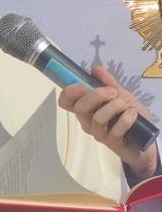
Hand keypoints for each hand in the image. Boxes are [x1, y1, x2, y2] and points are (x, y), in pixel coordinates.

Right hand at [58, 65, 158, 180]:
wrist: (145, 140)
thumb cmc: (129, 117)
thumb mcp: (121, 95)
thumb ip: (108, 83)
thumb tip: (94, 69)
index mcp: (86, 109)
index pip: (66, 102)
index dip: (69, 92)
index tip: (82, 85)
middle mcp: (88, 122)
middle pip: (80, 107)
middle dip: (97, 95)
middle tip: (113, 92)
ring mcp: (99, 133)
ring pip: (98, 118)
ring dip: (115, 107)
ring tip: (127, 105)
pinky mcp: (112, 143)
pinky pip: (115, 129)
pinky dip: (126, 118)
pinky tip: (133, 114)